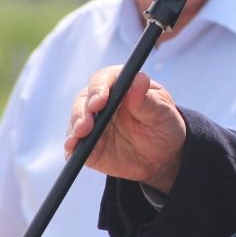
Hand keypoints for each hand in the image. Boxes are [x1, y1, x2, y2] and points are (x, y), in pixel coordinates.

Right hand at [64, 66, 186, 193]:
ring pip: (76, 120)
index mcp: (120, 85)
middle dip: (82, 111)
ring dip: (75, 127)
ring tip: (79, 136)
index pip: (104, 80)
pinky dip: (72, 147)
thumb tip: (139, 79)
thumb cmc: (163, 126)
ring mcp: (93, 122)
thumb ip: (147, 99)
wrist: (162, 157)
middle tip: (86, 124)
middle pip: (84, 99)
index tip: (101, 101)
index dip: (99, 88)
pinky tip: (71, 150)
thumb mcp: (162, 112)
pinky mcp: (89, 144)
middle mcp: (102, 101)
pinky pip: (76, 144)